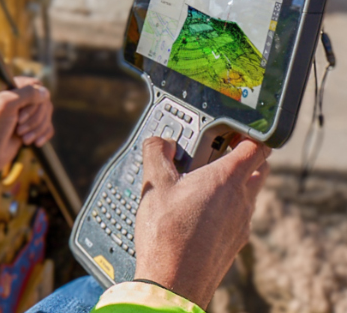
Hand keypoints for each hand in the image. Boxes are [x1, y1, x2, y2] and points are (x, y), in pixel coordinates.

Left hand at [0, 77, 53, 185]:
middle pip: (44, 101)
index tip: (19, 116)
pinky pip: (47, 126)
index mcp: (7, 86)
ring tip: (23, 138)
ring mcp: (22, 113)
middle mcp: (16, 97)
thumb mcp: (7, 104)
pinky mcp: (28, 127)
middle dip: (35, 119)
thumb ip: (28, 93)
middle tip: (19, 130)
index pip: (35, 85)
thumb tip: (45, 92)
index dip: (33, 101)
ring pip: (46, 115)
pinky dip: (43, 134)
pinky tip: (35, 143)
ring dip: (37, 128)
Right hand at [133, 137, 270, 308]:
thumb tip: (161, 142)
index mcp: (226, 178)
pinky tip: (197, 214)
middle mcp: (242, 199)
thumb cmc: (167, 233)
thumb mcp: (154, 185)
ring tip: (198, 185)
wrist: (174, 281)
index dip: (248, 134)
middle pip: (259, 169)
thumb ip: (157, 154)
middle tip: (214, 154)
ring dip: (232, 184)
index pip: (256, 147)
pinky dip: (224, 208)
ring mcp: (241, 222)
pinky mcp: (236, 241)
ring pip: (248, 194)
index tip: (231, 130)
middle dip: (244, 157)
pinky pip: (237, 216)